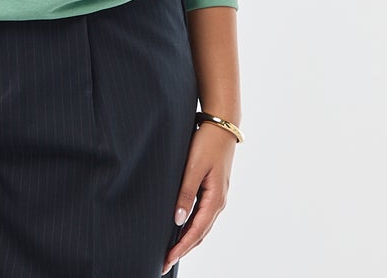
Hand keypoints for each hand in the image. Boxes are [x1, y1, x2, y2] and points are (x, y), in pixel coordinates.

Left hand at [161, 123, 235, 274]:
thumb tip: (177, 220)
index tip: (167, 260)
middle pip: (199, 233)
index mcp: (215, 199)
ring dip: (187, 240)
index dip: (181, 248)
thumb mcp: (193, 166)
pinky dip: (191, 226)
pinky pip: (201, 215)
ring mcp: (217, 196)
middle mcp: (218, 202)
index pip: (196, 232)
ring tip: (170, 251)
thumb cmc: (207, 143)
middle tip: (164, 262)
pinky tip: (180, 228)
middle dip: (183, 249)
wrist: (222, 125)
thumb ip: (185, 193)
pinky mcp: (212, 189)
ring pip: (201, 226)